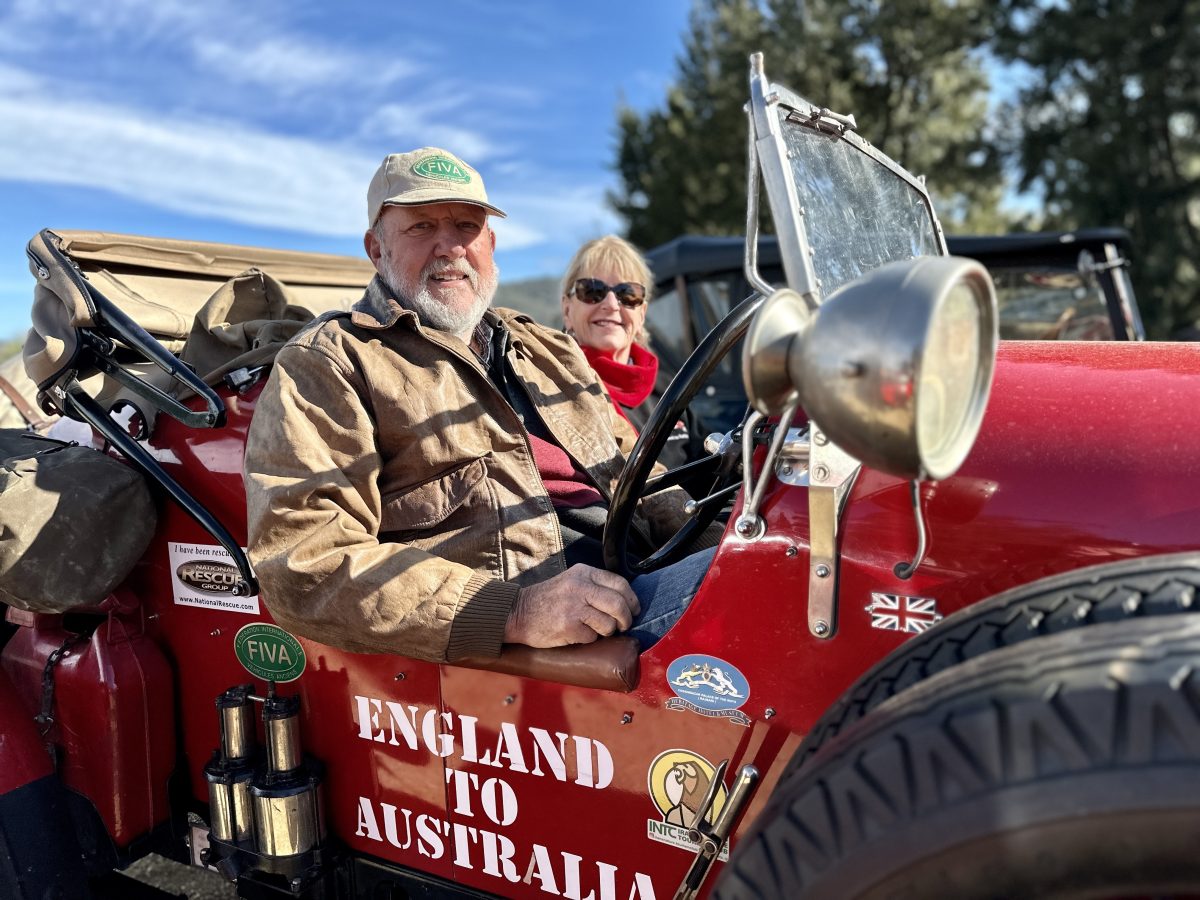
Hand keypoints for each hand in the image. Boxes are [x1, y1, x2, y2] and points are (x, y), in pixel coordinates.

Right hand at [504, 565, 640, 647]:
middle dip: (626, 619)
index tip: (634, 610)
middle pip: (618, 605)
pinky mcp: (568, 626)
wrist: (518, 613)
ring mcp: (574, 607)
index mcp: (583, 573)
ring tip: (594, 629)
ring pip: (608, 624)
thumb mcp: (571, 581)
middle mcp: (580, 587)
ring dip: (606, 631)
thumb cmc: (547, 600)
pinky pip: (592, 637)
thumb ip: (595, 586)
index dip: (632, 600)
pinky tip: (577, 634)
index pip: (620, 583)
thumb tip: (626, 601)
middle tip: (623, 626)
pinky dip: (589, 639)